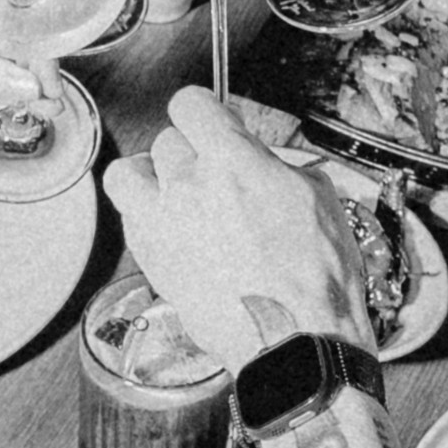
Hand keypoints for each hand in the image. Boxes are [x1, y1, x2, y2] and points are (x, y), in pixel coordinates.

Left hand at [102, 88, 379, 368]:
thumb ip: (279, 167)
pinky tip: (176, 232)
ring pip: (127, 175)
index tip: (216, 124)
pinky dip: (147, 219)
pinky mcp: (152, 264)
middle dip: (192, 152)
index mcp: (230, 161)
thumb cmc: (316, 281)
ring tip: (173, 192)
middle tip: (215, 174)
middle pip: (167, 141)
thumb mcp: (319, 199)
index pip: (190, 104)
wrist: (295, 343)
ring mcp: (161, 227)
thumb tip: (264, 162)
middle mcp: (186, 188)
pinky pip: (131, 222)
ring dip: (148, 177)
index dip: (206, 112)